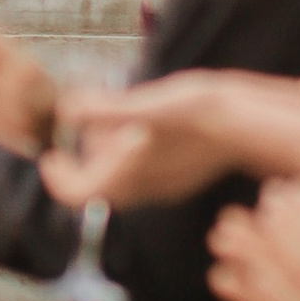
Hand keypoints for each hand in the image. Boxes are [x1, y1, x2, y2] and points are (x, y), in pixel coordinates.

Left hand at [41, 71, 252, 212]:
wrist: (249, 126)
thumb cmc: (199, 113)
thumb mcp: (148, 106)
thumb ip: (106, 111)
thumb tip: (66, 110)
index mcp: (130, 177)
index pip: (78, 195)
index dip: (58, 178)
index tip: (50, 155)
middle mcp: (146, 189)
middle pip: (97, 184)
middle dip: (85, 155)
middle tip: (87, 121)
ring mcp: (165, 185)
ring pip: (121, 177)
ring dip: (109, 150)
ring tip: (118, 114)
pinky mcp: (181, 175)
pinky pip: (144, 172)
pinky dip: (132, 151)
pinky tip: (146, 123)